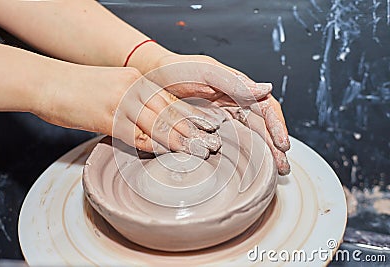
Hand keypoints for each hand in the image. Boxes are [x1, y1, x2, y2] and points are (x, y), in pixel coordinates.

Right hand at [33, 64, 221, 157]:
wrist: (47, 83)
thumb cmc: (77, 88)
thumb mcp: (112, 85)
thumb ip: (133, 100)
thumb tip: (150, 121)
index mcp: (136, 79)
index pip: (170, 99)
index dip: (190, 114)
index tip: (206, 126)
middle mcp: (133, 88)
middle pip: (169, 111)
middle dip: (191, 129)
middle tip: (208, 142)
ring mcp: (121, 102)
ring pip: (157, 123)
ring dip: (177, 139)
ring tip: (194, 151)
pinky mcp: (107, 118)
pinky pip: (135, 135)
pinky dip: (150, 145)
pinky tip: (163, 153)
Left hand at [145, 53, 290, 174]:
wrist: (153, 78)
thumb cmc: (180, 69)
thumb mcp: (207, 71)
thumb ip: (234, 82)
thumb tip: (267, 90)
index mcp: (240, 89)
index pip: (266, 109)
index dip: (277, 127)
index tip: (283, 145)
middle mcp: (235, 105)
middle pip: (261, 129)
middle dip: (274, 149)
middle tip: (282, 169)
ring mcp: (222, 120)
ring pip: (248, 140)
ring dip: (262, 157)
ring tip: (272, 175)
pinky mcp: (208, 132)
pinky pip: (228, 146)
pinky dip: (240, 158)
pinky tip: (245, 171)